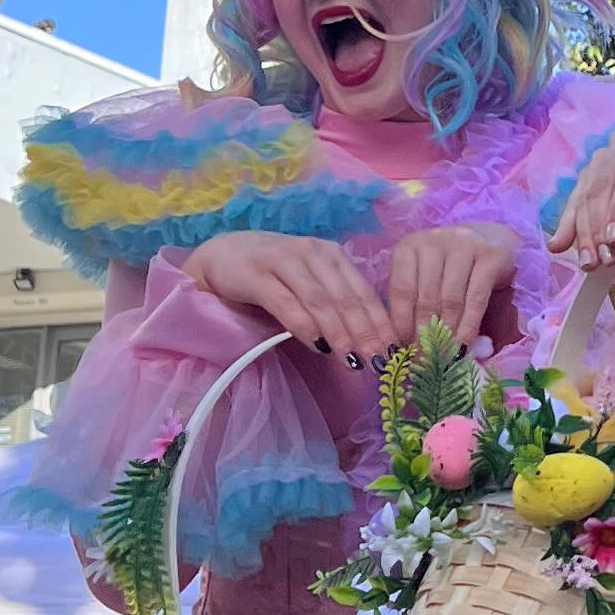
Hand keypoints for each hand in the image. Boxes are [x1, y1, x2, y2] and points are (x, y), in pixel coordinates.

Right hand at [187, 230, 400, 364]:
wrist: (220, 257)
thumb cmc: (271, 275)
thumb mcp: (308, 284)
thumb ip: (333, 304)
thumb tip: (367, 343)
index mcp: (331, 255)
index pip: (363, 292)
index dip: (380, 323)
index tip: (394, 352)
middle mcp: (312, 252)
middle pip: (346, 298)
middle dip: (365, 332)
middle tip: (378, 361)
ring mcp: (284, 260)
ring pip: (320, 301)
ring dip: (339, 333)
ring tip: (353, 360)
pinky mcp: (256, 274)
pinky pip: (285, 302)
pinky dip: (303, 325)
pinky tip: (317, 345)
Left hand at [385, 223, 521, 354]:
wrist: (493, 240)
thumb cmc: (452, 268)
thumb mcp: (427, 278)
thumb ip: (415, 304)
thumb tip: (404, 348)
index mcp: (410, 247)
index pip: (401, 290)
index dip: (401, 324)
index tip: (402, 351)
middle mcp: (435, 241)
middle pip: (426, 297)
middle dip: (424, 335)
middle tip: (424, 362)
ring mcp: (464, 245)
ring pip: (451, 300)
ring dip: (447, 334)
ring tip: (443, 358)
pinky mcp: (490, 256)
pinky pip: (476, 299)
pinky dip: (469, 326)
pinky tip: (464, 346)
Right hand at [546, 130, 614, 278]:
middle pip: (603, 185)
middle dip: (600, 225)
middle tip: (604, 257)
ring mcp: (600, 158)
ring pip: (586, 195)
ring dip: (585, 232)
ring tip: (589, 262)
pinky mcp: (586, 178)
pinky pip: (574, 202)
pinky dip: (567, 226)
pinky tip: (557, 245)